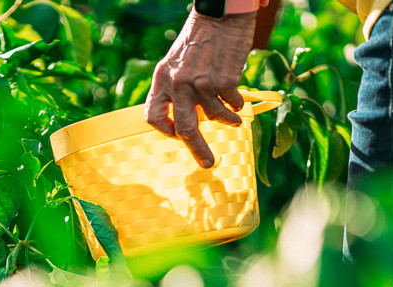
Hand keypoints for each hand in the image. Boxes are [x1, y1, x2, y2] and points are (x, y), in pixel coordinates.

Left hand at [145, 11, 255, 167]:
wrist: (220, 17)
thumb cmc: (199, 41)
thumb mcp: (177, 63)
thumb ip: (176, 89)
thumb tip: (185, 119)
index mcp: (162, 79)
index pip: (153, 116)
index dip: (166, 131)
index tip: (178, 135)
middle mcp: (178, 83)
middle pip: (185, 129)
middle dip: (198, 150)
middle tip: (207, 163)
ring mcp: (201, 83)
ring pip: (214, 117)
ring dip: (227, 120)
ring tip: (235, 118)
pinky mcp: (224, 81)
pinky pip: (233, 105)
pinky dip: (238, 105)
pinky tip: (238, 98)